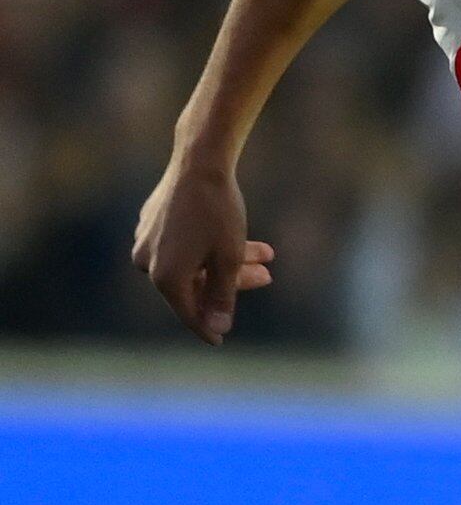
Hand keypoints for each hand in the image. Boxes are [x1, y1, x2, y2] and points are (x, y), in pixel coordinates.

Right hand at [131, 159, 275, 344]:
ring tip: (266, 255)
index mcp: (164, 277)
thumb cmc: (217, 214)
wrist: (200, 163)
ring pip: (194, 262)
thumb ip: (223, 296)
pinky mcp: (152, 224)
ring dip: (230, 261)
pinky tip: (242, 238)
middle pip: (195, 284)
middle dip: (234, 282)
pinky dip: (211, 246)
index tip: (220, 341)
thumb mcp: (228, 259)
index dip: (208, 327)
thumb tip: (217, 328)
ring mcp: (147, 241)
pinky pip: (184, 245)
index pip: (189, 312)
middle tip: (267, 277)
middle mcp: (147, 262)